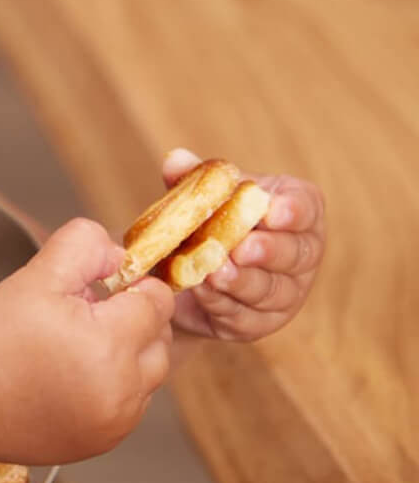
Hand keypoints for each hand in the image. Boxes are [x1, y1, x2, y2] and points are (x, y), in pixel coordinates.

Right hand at [0, 218, 175, 466]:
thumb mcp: (34, 276)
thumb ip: (84, 246)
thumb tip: (119, 255)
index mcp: (108, 343)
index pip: (156, 302)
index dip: (130, 286)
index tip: (99, 287)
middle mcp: (121, 390)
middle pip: (160, 340)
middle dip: (133, 319)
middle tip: (84, 313)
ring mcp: (115, 423)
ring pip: (150, 375)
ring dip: (128, 353)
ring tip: (77, 344)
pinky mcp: (102, 443)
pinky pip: (130, 405)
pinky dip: (115, 385)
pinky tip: (72, 375)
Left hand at [162, 149, 323, 341]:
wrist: (185, 269)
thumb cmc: (208, 220)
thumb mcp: (202, 197)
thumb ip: (192, 178)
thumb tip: (176, 160)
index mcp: (296, 212)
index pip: (307, 208)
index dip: (292, 210)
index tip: (272, 210)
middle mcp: (301, 254)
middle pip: (296, 254)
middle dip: (269, 251)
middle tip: (243, 247)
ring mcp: (284, 293)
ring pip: (271, 290)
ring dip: (243, 282)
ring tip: (216, 272)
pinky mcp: (257, 323)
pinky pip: (245, 317)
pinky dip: (222, 304)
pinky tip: (203, 292)